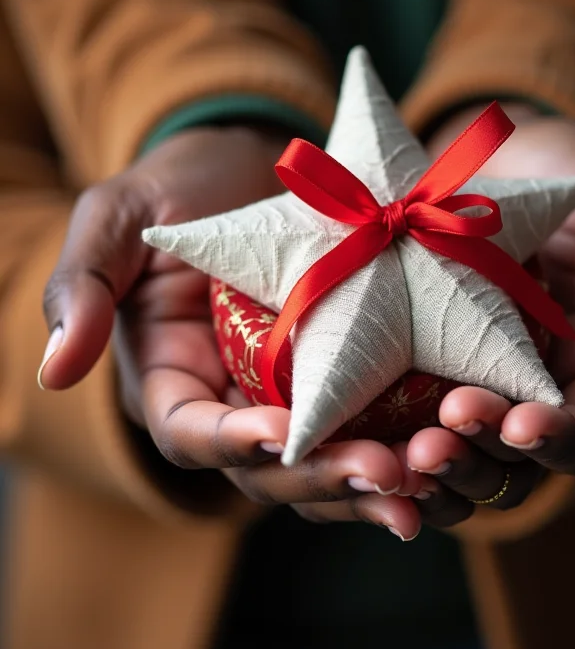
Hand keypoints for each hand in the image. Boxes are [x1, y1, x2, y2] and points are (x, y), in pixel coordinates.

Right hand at [38, 127, 421, 540]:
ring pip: (328, 463)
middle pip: (271, 468)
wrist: (256, 168)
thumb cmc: (182, 189)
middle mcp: (235, 406)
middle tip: (383, 473)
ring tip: (429, 479)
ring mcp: (293, 400)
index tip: (275, 431)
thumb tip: (51, 371)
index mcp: (174, 382)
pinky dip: (406, 443)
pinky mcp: (345, 381)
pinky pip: (372, 425)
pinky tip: (450, 447)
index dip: (230, 442)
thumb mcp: (119, 218)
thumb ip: (82, 283)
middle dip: (322, 475)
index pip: (192, 433)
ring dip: (374, 480)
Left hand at [405, 106, 574, 524]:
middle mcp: (528, 391)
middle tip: (434, 444)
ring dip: (425, 470)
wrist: (490, 157)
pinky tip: (348, 429)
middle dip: (476, 464)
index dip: (558, 440)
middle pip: (511, 466)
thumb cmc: (572, 178)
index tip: (520, 421)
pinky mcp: (413, 366)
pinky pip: (398, 422)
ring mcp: (468, 382)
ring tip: (392, 456)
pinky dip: (380, 439)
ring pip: (453, 459)